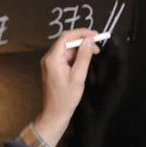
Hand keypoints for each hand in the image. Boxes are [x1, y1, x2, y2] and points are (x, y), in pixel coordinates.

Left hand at [33, 28, 100, 146]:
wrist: (54, 113)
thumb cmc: (67, 97)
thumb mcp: (78, 76)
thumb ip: (84, 57)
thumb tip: (89, 40)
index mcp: (52, 58)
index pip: (66, 37)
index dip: (81, 33)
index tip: (96, 35)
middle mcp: (48, 57)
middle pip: (65, 42)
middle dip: (82, 41)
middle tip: (97, 47)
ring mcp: (49, 63)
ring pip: (65, 49)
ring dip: (79, 49)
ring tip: (94, 53)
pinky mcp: (52, 68)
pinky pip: (64, 57)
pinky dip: (75, 56)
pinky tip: (85, 60)